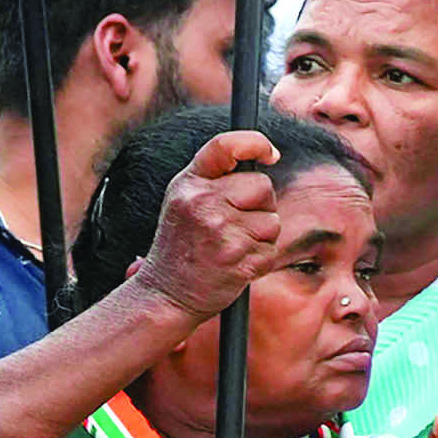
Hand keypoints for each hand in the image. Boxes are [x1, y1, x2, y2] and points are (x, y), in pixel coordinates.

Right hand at [128, 128, 289, 318]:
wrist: (165, 294)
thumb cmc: (180, 246)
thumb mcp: (183, 201)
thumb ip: (214, 178)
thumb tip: (261, 158)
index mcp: (189, 185)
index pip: (226, 146)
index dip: (255, 143)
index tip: (269, 153)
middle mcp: (203, 203)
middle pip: (262, 186)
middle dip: (261, 204)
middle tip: (238, 222)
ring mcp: (222, 233)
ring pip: (272, 221)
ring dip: (262, 235)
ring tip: (233, 246)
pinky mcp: (238, 261)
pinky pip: (271, 250)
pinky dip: (260, 259)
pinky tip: (235, 263)